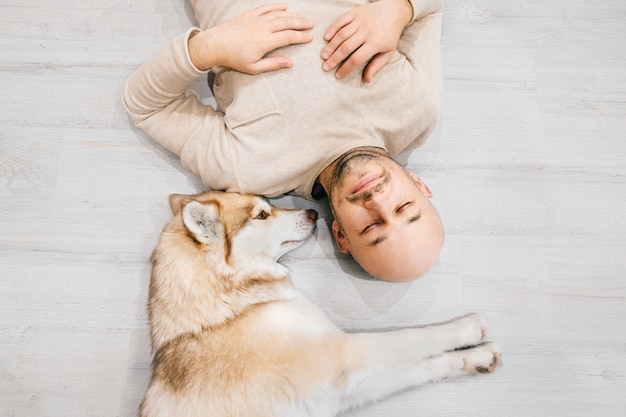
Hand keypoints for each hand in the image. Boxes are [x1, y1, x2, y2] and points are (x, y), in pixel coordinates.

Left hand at [189, 3, 313, 73]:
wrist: (216, 45)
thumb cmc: (234, 59)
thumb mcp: (254, 67)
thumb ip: (273, 64)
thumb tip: (290, 63)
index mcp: (265, 42)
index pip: (288, 37)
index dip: (301, 37)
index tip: (309, 38)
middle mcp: (262, 28)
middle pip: (287, 23)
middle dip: (301, 23)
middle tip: (311, 25)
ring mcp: (256, 19)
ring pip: (278, 14)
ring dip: (292, 15)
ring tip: (302, 17)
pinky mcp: (249, 15)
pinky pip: (266, 8)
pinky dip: (276, 6)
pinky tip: (284, 7)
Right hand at [321, 0, 411, 81]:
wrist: (394, 10)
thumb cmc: (390, 34)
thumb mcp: (388, 52)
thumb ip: (377, 66)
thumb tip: (367, 80)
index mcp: (375, 43)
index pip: (357, 58)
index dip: (346, 68)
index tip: (338, 75)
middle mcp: (367, 31)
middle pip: (346, 47)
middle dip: (334, 59)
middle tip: (325, 67)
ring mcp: (360, 21)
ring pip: (342, 35)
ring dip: (331, 46)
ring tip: (323, 56)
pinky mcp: (355, 12)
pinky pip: (341, 20)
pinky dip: (332, 29)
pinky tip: (326, 38)